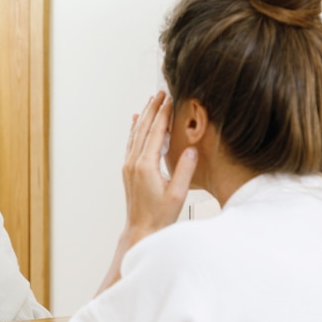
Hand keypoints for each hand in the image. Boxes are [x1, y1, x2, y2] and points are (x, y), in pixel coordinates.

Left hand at [122, 90, 197, 238]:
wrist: (140, 229)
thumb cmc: (160, 215)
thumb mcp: (178, 194)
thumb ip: (185, 170)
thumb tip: (193, 149)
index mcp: (145, 166)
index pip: (155, 133)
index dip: (163, 114)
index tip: (169, 98)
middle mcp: (134, 162)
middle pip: (143, 128)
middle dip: (152, 109)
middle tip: (160, 92)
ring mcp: (129, 165)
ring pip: (135, 134)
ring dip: (143, 116)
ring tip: (151, 101)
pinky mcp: (128, 170)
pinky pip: (131, 143)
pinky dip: (134, 129)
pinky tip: (135, 121)